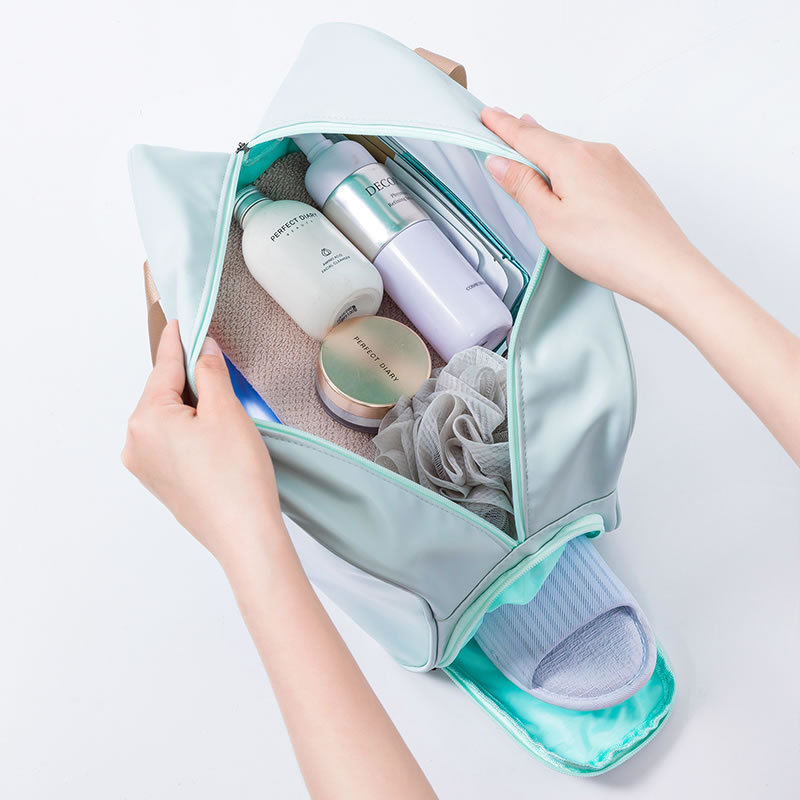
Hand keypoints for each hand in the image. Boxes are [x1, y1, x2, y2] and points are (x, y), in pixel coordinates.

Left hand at [122, 320, 283, 570]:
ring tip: (226, 414)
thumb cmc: (236, 477)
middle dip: (190, 380)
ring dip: (193, 409)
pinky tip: (216, 439)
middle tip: (219, 369)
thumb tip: (202, 351)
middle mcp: (135, 443)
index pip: (162, 368)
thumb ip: (210, 373)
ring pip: (168, 420)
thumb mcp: (227, 411)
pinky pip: (171, 443)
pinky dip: (190, 432)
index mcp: (145, 419)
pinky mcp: (160, 483)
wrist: (244, 535)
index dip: (177, 342)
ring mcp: (145, 467)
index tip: (179, 322)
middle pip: (164, 394)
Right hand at [481, 107, 699, 309]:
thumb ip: (523, 187)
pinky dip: (570, 164)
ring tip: (530, 146)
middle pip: (550, 140)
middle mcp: (596, 152)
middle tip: (503, 123)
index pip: (526, 136)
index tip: (487, 115)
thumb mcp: (549, 220)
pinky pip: (590, 164)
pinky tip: (566, 176)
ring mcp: (616, 165)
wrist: (662, 266)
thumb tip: (501, 162)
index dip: (502, 126)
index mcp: (571, 158)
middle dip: (524, 134)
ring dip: (548, 150)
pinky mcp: (628, 181)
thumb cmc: (607, 248)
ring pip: (572, 152)